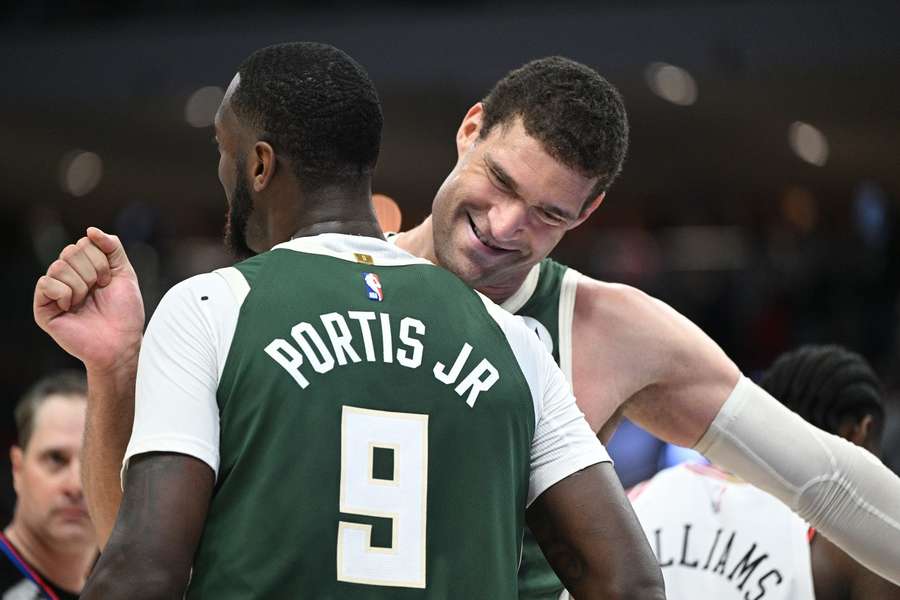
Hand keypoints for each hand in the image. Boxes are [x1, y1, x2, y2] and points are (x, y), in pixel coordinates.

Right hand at [34, 227, 144, 372]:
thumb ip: (112, 248)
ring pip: (59, 266)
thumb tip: (91, 230)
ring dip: (81, 284)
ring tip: (86, 301)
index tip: (109, 281)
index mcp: (85, 268)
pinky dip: (64, 293)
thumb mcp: (125, 273)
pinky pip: (46, 284)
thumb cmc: (125, 312)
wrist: (122, 343)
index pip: (84, 243)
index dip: (102, 261)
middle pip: (71, 251)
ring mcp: (54, 292)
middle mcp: (67, 277)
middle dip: (93, 271)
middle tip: (99, 292)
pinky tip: (72, 307)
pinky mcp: (44, 309)